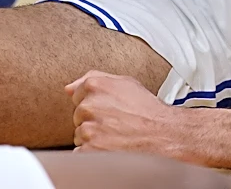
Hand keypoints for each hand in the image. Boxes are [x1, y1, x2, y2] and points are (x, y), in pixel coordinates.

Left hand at [66, 71, 196, 158]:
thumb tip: (69, 88)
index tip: (109, 108)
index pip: (78, 96)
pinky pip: (80, 153)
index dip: (95, 104)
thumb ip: (94, 78)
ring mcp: (88, 129)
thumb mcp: (125, 83)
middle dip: (92, 120)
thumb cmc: (145, 109)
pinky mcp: (88, 150)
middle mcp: (89, 106)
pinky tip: (110, 146)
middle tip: (114, 122)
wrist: (160, 134)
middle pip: (78, 116)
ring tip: (115, 134)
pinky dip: (93, 153)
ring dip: (93, 137)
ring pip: (80, 135)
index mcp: (95, 85)